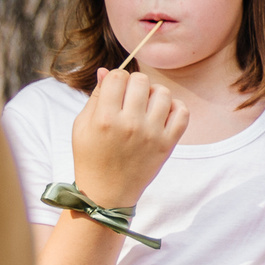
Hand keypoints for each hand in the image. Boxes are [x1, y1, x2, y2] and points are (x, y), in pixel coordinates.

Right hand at [69, 69, 188, 206]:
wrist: (107, 194)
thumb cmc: (91, 157)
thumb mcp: (82, 126)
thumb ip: (96, 97)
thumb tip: (107, 71)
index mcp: (105, 119)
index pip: (118, 77)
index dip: (116, 79)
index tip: (116, 90)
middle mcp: (130, 125)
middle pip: (141, 81)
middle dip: (134, 85)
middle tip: (130, 99)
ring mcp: (152, 134)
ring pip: (163, 93)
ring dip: (154, 95)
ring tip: (146, 106)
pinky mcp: (167, 144)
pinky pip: (182, 112)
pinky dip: (174, 108)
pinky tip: (162, 114)